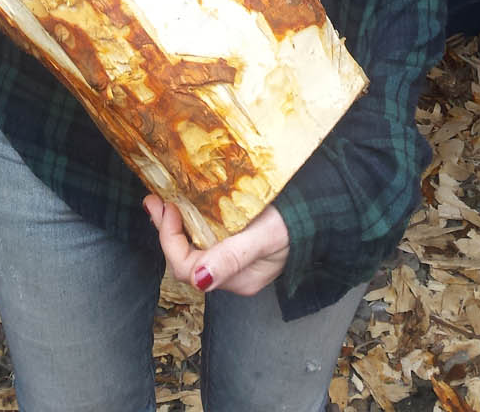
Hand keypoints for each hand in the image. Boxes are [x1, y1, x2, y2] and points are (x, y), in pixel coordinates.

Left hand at [143, 197, 288, 295]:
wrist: (325, 209)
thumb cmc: (298, 222)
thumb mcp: (266, 236)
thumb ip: (233, 256)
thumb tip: (199, 280)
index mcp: (239, 279)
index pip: (188, 268)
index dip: (171, 239)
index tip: (168, 207)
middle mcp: (234, 273)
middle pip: (187, 259)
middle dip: (166, 230)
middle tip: (154, 199)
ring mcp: (237, 259)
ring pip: (195, 248)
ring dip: (175, 225)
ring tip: (161, 200)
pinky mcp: (241, 242)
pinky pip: (207, 238)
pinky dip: (191, 222)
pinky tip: (185, 204)